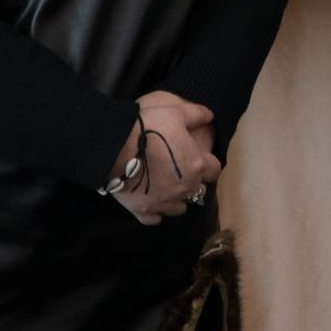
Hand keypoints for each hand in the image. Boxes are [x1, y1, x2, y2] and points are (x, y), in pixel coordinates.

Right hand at [108, 92, 221, 224]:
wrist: (114, 147)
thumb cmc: (148, 128)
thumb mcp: (175, 112)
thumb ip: (196, 114)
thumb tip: (210, 115)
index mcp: (196, 166)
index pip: (215, 170)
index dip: (208, 163)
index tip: (199, 157)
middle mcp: (184, 189)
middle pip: (197, 189)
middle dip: (191, 180)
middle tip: (178, 168)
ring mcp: (164, 203)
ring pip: (179, 208)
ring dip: (175, 198)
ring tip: (165, 186)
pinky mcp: (144, 212)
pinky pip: (154, 218)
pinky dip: (154, 212)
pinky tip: (150, 201)